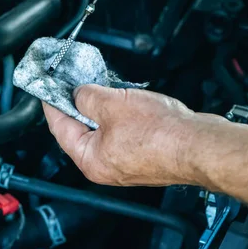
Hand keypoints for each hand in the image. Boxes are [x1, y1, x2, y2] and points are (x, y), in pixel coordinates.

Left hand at [43, 84, 223, 186]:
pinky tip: (127, 100)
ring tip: (103, 87)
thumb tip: (79, 93)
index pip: (59, 128)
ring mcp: (126, 161)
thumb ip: (86, 96)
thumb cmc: (161, 134)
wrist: (200, 145)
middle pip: (81, 130)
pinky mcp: (145, 154)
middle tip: (73, 83)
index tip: (46, 91)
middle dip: (78, 104)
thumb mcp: (111, 103)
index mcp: (90, 160)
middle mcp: (106, 166)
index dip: (51, 105)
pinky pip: (124, 131)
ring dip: (103, 108)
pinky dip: (121, 114)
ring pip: (105, 129)